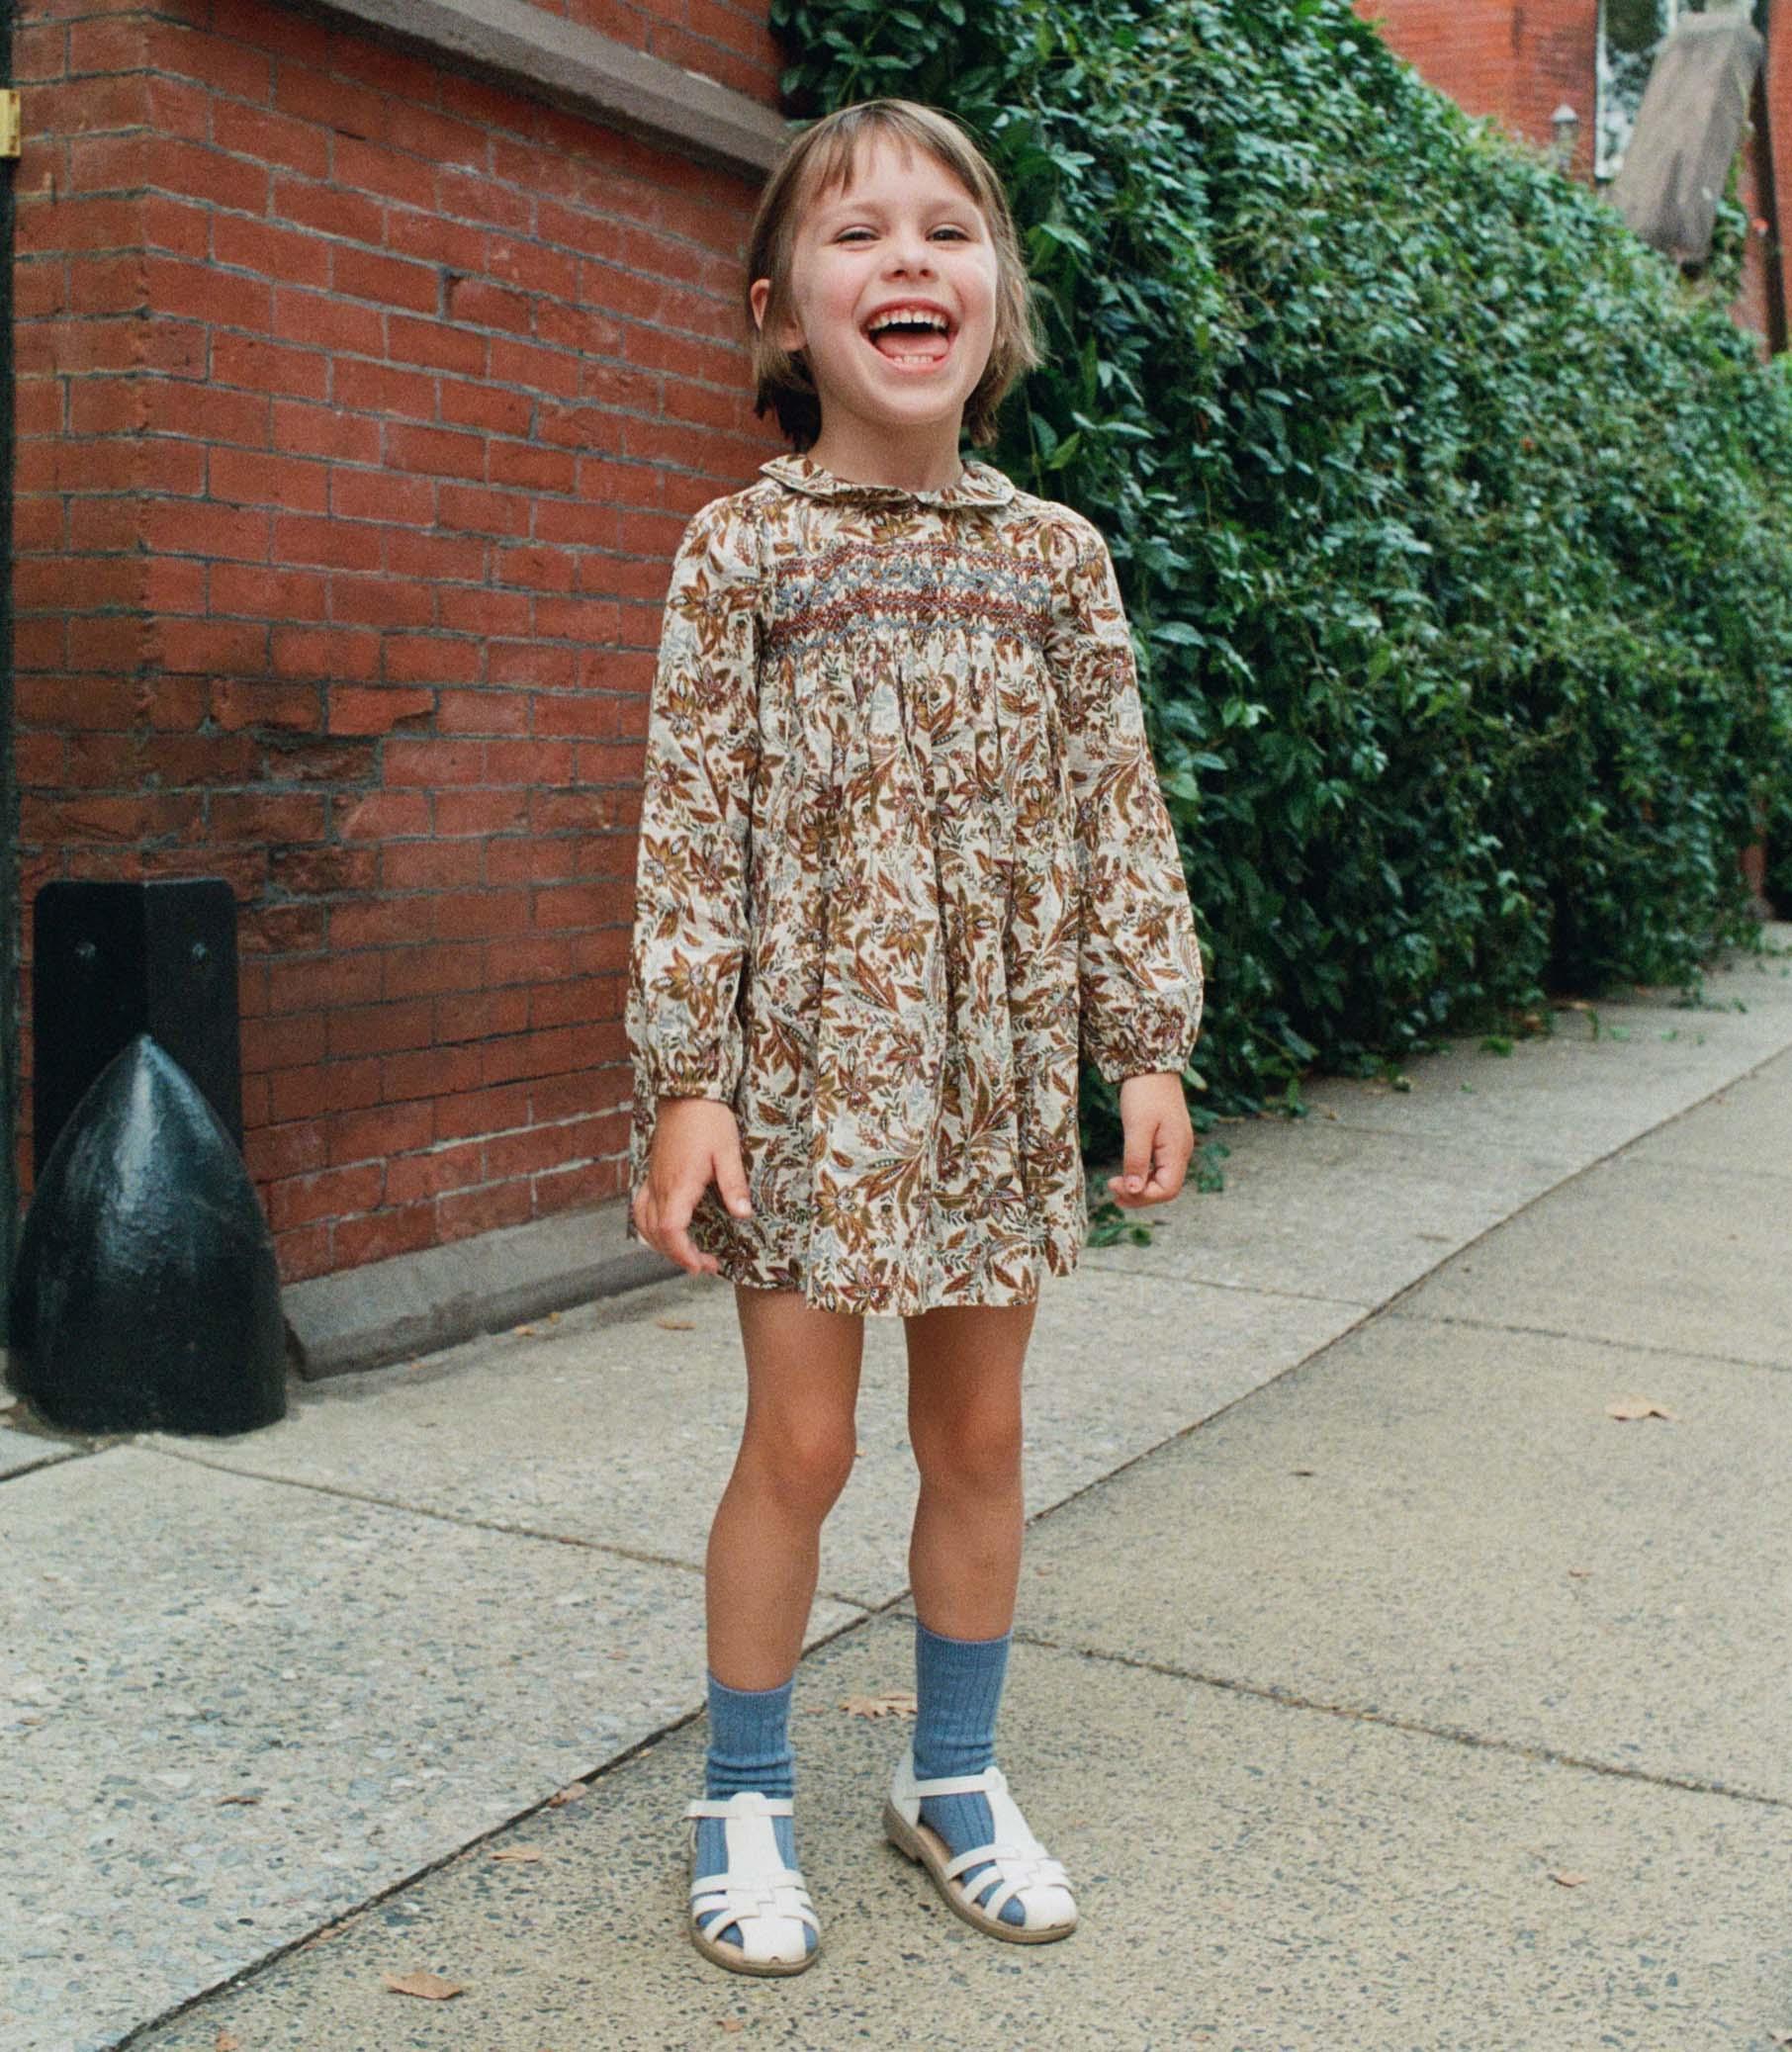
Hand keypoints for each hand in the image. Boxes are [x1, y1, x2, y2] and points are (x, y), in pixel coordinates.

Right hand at [632, 1096, 752, 1275]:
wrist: (687, 1093)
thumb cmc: (709, 1120)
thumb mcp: (728, 1152)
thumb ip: (734, 1186)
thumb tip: (744, 1215)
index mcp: (678, 1185)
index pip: (671, 1230)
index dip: (683, 1253)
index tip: (701, 1266)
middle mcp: (660, 1186)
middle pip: (657, 1234)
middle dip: (678, 1255)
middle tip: (706, 1265)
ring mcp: (653, 1180)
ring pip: (645, 1223)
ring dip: (662, 1244)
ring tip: (687, 1253)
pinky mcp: (654, 1173)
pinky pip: (641, 1207)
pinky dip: (649, 1226)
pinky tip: (664, 1230)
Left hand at [1105, 1072, 1194, 1206]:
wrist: (1153, 1066)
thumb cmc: (1145, 1093)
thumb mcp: (1137, 1127)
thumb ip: (1137, 1160)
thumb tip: (1134, 1191)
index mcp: (1177, 1150)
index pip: (1167, 1190)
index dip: (1141, 1196)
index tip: (1114, 1186)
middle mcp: (1181, 1152)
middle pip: (1166, 1189)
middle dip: (1140, 1196)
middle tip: (1112, 1192)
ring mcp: (1176, 1146)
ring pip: (1162, 1179)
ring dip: (1141, 1188)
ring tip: (1115, 1188)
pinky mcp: (1168, 1141)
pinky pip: (1160, 1167)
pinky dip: (1144, 1175)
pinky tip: (1128, 1174)